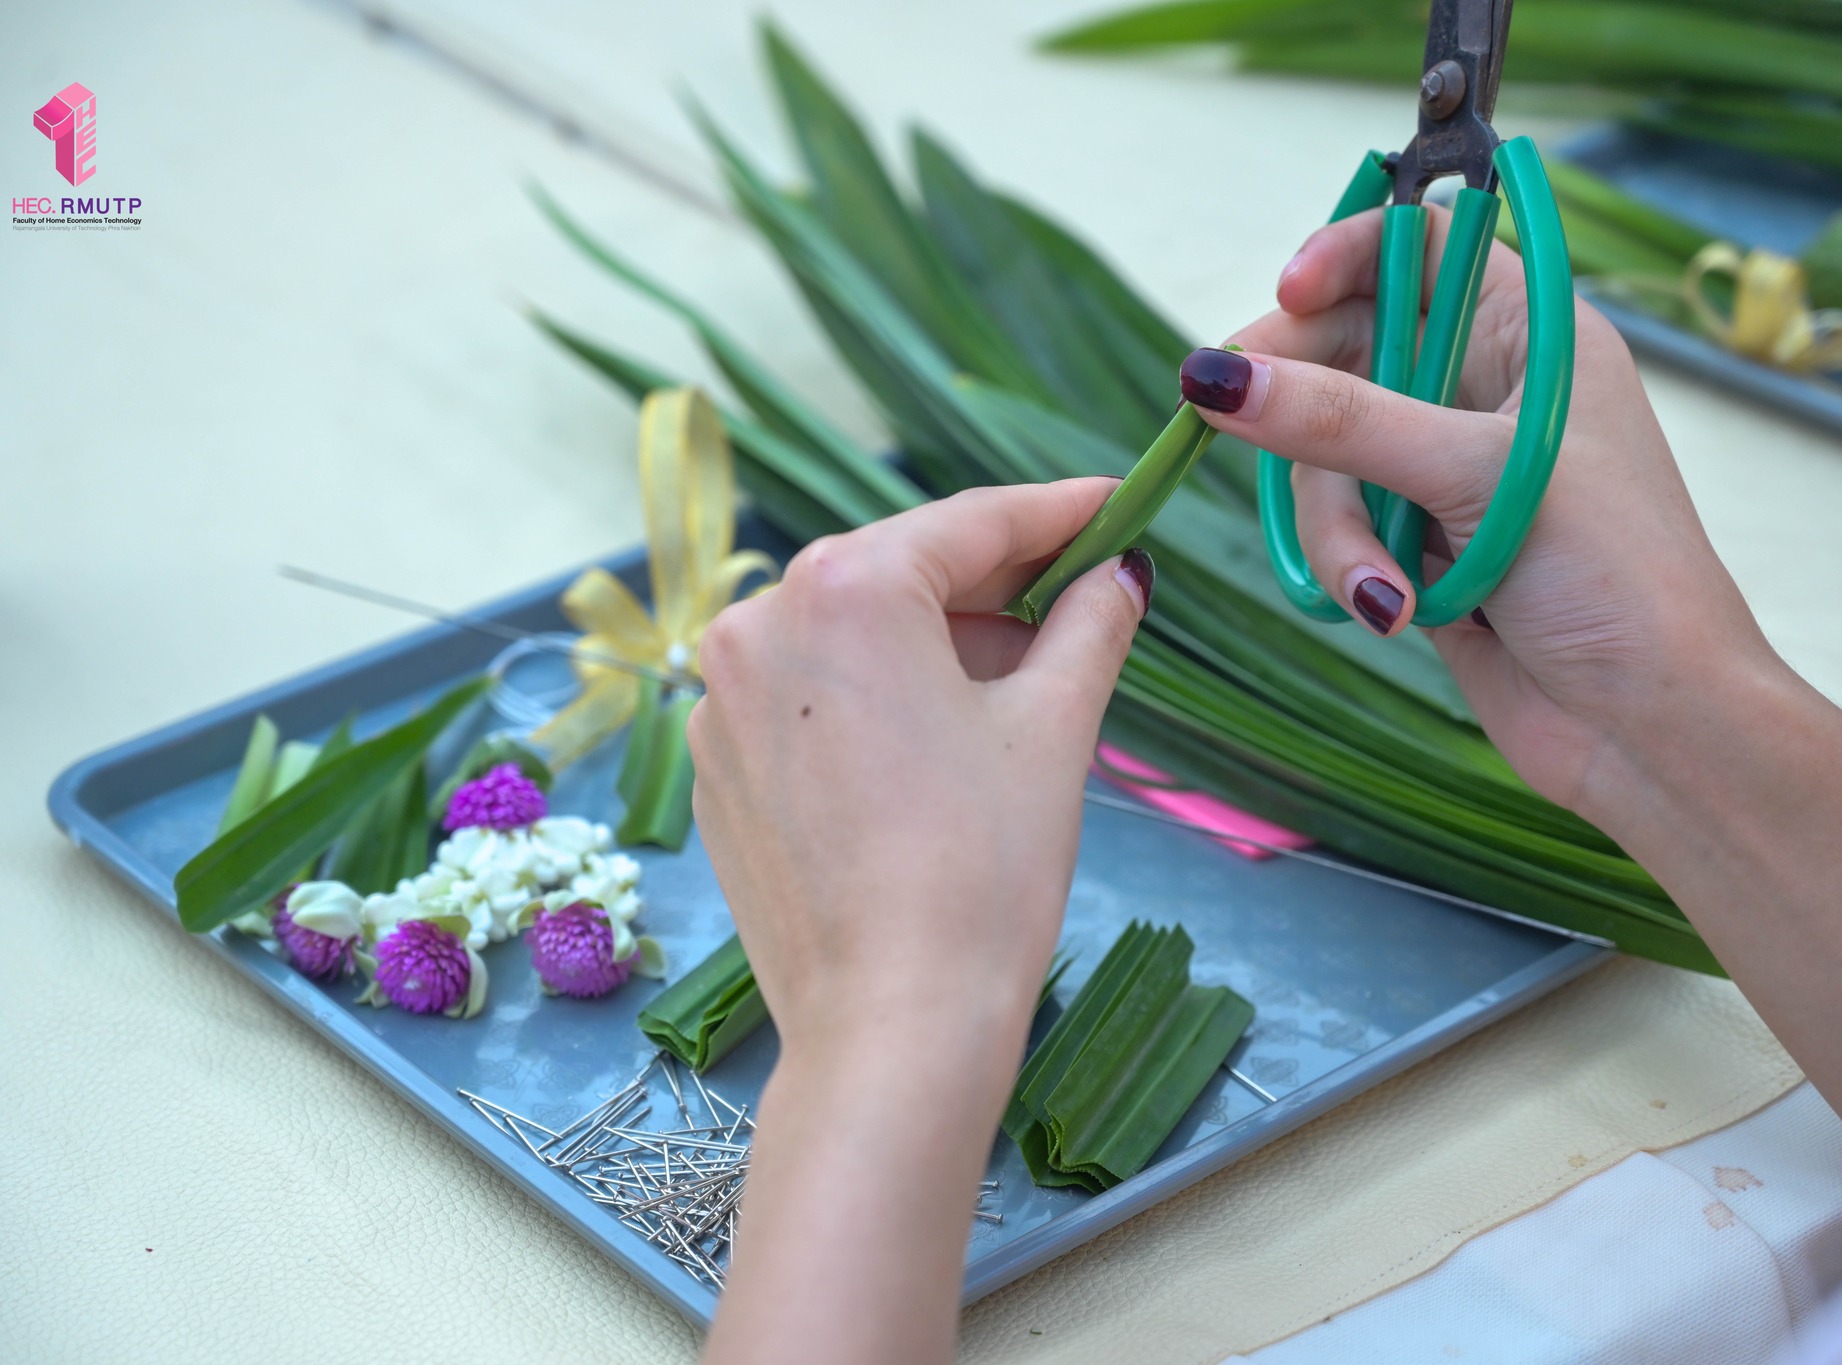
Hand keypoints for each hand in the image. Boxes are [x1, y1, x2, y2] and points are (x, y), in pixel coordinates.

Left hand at [690, 477, 1148, 1069]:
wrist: (891, 1025)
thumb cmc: (981, 871)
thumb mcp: (1054, 727)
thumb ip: (1089, 625)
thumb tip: (1121, 576)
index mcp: (842, 589)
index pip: (969, 524)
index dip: (1056, 512)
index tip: (1113, 504)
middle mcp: (759, 626)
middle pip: (902, 575)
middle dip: (996, 586)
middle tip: (1084, 597)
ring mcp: (723, 702)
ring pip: (852, 639)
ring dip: (936, 646)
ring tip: (1021, 691)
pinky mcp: (720, 769)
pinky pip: (809, 700)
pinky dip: (875, 702)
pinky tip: (938, 749)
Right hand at [1181, 206, 1776, 808]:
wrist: (1652, 727)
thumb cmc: (1614, 576)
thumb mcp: (1478, 477)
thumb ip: (1343, 421)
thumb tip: (1216, 376)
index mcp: (1534, 335)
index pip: (1422, 246)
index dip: (1347, 255)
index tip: (1285, 295)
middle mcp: (1487, 392)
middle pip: (1347, 350)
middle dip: (1303, 404)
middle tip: (1233, 419)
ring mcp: (1447, 473)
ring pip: (1331, 456)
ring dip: (1340, 525)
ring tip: (1384, 588)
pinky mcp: (1419, 548)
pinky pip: (1342, 528)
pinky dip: (1354, 568)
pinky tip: (1393, 611)